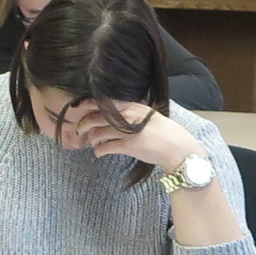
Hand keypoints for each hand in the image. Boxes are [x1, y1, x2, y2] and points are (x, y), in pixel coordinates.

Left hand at [65, 99, 199, 169]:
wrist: (176, 148)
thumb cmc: (164, 132)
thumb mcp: (148, 115)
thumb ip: (132, 112)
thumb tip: (116, 111)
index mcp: (133, 106)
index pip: (105, 101)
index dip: (88, 104)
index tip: (79, 107)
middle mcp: (128, 116)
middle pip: (96, 117)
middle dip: (84, 124)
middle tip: (81, 130)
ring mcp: (127, 131)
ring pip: (98, 133)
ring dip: (92, 139)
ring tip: (93, 143)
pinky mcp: (128, 146)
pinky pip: (105, 147)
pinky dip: (98, 151)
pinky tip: (99, 153)